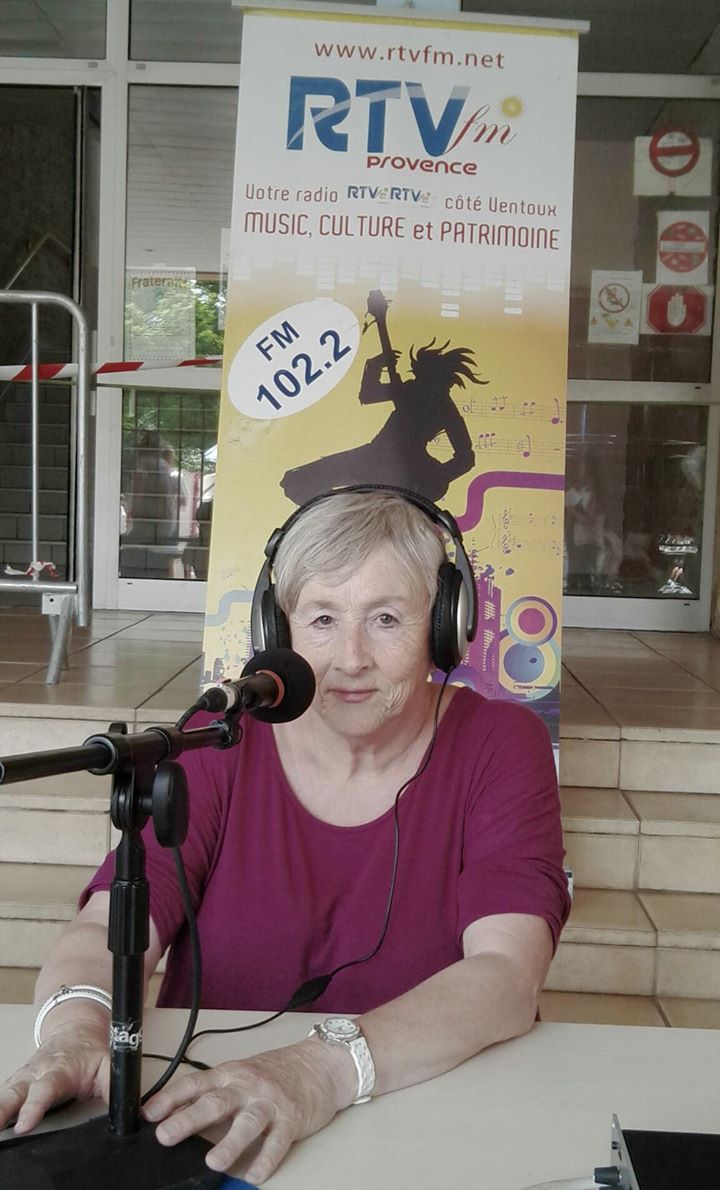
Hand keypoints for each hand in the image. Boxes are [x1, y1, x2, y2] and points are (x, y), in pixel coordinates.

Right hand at [0, 1021, 109, 1134]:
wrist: (76, 1028)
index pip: (45, 1089)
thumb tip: (125, 1110)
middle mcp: (37, 1072)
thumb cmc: (90, 1050)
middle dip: (4, 1109)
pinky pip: (3, 1094)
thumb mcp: (108, 1064)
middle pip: (16, 1091)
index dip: (34, 1106)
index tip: (25, 1123)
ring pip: (5, 1092)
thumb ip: (114, 1088)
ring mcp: (24, 1077)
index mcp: (59, 1069)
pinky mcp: (17, 1082)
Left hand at [142, 1039, 353, 1182]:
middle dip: (189, 1119)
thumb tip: (175, 1114)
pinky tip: (256, 1175)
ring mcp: (270, 1102)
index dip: (171, 1097)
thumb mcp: (242, 1074)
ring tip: (214, 1161)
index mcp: (231, 1074)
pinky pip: (277, 1142)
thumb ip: (214, 1091)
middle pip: (216, 1102)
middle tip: (167, 1135)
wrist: (320, 1064)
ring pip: (248, 1123)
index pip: (196, 1083)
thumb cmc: (276, 1072)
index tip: (148, 1113)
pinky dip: (266, 1159)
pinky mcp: (291, 1119)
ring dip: (230, 1143)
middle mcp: (248, 1086)